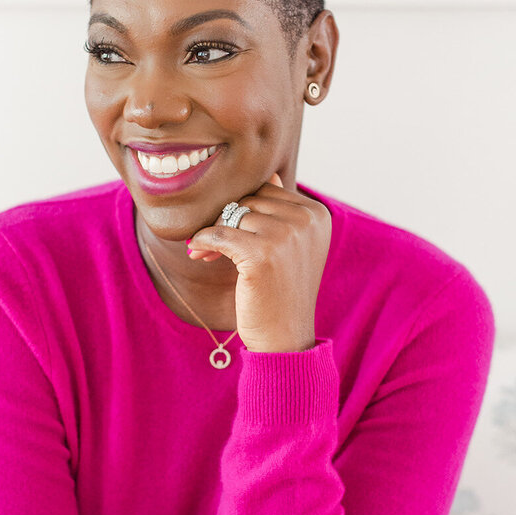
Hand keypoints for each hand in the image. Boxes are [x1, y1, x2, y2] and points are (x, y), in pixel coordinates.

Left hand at [187, 172, 331, 352]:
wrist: (285, 338)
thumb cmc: (282, 293)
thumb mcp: (292, 248)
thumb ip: (282, 212)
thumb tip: (270, 176)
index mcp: (317, 214)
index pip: (267, 191)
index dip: (242, 209)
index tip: (227, 231)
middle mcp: (306, 220)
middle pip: (249, 200)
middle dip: (225, 220)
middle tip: (210, 244)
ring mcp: (286, 235)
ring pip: (233, 215)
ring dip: (213, 232)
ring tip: (205, 253)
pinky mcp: (263, 253)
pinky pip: (219, 233)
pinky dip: (203, 241)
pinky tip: (198, 253)